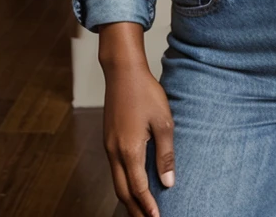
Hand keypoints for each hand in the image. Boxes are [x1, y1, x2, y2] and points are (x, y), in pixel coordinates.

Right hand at [99, 23, 174, 216]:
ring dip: (127, 198)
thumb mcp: (163, 123)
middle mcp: (114, 152)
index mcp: (129, 150)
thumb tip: (168, 183)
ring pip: (116, 182)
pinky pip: (114, 170)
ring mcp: (108, 146)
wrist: (123, 72)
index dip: (147, 206)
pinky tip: (132, 184)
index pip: (138, 188)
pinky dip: (123, 183)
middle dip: (134, 210)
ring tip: (141, 209)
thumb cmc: (146, 94)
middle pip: (122, 192)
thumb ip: (165, 155)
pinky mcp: (108, 139)